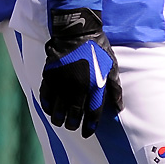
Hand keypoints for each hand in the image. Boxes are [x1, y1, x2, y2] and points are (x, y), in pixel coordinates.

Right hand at [40, 8, 122, 137]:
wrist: (77, 31)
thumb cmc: (97, 48)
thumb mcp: (111, 66)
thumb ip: (115, 88)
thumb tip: (118, 108)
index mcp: (95, 85)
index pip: (93, 113)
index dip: (90, 126)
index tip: (87, 132)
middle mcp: (78, 87)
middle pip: (74, 115)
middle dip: (73, 124)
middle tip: (73, 126)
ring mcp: (62, 82)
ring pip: (58, 110)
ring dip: (59, 119)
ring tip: (61, 120)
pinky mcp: (50, 76)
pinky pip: (46, 98)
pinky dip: (47, 106)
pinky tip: (50, 109)